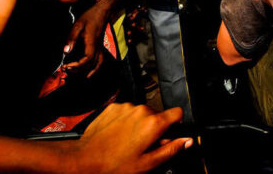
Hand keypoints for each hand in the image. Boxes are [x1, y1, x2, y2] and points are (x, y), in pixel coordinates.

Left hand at [62, 0, 112, 77]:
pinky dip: (96, 67)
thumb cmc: (91, 16)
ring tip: (80, 75)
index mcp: (92, 43)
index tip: (66, 66)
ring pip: (98, 64)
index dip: (77, 66)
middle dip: (79, 70)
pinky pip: (101, 60)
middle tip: (67, 69)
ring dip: (89, 71)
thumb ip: (72, 38)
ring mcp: (101, 47)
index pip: (86, 60)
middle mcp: (98, 47)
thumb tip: (66, 52)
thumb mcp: (78, 25)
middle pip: (91, 64)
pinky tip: (91, 69)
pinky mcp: (101, 45)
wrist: (103, 10)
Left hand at [74, 103, 191, 172]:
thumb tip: (187, 141)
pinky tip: (118, 135)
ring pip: (142, 113)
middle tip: (144, 145)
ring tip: (128, 142)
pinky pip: (127, 111)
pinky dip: (126, 121)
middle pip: (158, 115)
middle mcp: (141, 110)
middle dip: (155, 128)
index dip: (176, 124)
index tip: (170, 133)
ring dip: (139, 124)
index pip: (177, 113)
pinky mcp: (114, 107)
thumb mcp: (148, 163)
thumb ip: (171, 149)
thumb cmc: (113, 164)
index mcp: (153, 124)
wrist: (85, 159)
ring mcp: (126, 107)